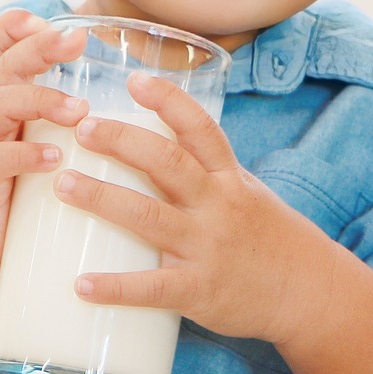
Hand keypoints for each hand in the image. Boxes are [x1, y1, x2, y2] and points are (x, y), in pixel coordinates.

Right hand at [0, 10, 88, 275]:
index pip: (0, 49)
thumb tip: (128, 109)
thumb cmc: (15, 186)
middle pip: (5, 67)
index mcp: (2, 99)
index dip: (18, 29)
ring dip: (40, 101)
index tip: (57, 24)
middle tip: (76, 42)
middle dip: (39, 49)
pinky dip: (23, 156)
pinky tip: (52, 157)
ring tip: (78, 110)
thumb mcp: (36, 143)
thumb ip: (64, 123)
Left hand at [54, 72, 337, 342]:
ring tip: (63, 183)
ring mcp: (208, 247)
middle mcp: (219, 206)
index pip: (200, 129)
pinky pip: (152, 288)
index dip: (168, 100)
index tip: (134, 79)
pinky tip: (80, 284)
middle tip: (82, 128)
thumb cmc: (270, 240)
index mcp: (230, 179)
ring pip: (149, 216)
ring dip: (102, 198)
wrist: (310, 294)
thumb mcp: (247, 195)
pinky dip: (114, 286)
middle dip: (122, 141)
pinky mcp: (200, 290)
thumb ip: (206, 174)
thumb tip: (155, 150)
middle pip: (167, 163)